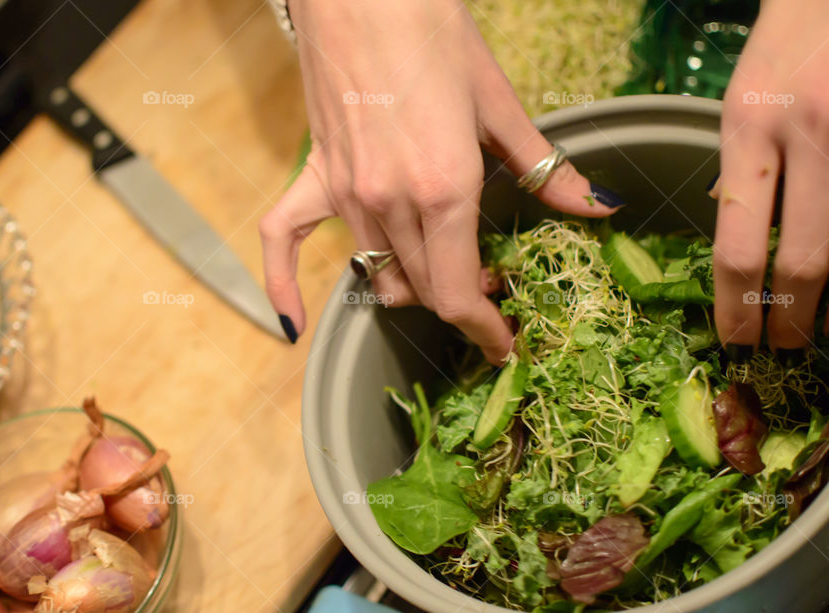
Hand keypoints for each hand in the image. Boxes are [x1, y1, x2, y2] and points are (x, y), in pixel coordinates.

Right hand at [259, 0, 622, 362]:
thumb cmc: (432, 31)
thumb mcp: (498, 100)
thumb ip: (543, 166)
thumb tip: (594, 207)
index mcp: (443, 188)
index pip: (456, 294)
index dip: (483, 329)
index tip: (503, 342)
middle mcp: (391, 202)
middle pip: (423, 290)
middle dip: (463, 303)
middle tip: (494, 288)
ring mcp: (347, 192)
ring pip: (379, 273)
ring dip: (416, 287)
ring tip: (446, 269)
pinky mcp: (316, 173)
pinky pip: (284, 240)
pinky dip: (284, 285)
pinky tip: (292, 322)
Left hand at [713, 0, 828, 364]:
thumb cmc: (784, 52)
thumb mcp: (742, 106)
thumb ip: (744, 175)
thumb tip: (745, 256)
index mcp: (748, 127)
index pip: (736, 245)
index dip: (736, 306)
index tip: (734, 338)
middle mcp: (809, 132)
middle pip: (803, 262)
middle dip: (791, 319)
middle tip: (780, 347)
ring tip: (821, 330)